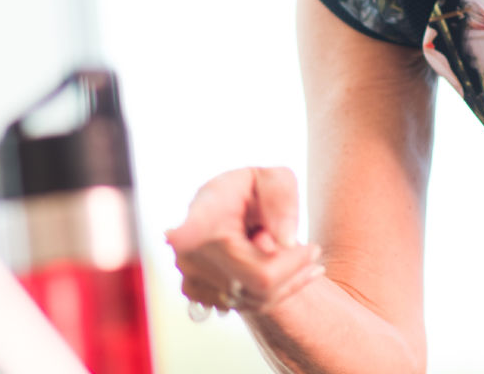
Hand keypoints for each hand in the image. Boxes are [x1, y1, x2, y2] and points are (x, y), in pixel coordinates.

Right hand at [165, 167, 325, 316]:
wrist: (226, 210)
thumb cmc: (251, 191)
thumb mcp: (273, 179)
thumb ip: (281, 200)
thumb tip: (283, 242)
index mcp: (208, 210)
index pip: (195, 224)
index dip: (184, 233)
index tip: (172, 235)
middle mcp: (191, 246)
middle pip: (260, 276)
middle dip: (294, 266)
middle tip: (311, 249)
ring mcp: (191, 274)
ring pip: (258, 296)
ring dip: (288, 279)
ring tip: (293, 254)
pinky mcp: (197, 292)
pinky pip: (248, 305)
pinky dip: (274, 293)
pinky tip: (285, 274)